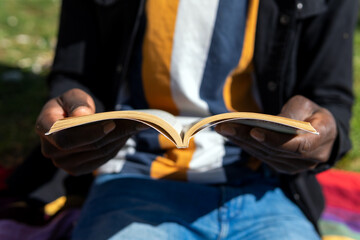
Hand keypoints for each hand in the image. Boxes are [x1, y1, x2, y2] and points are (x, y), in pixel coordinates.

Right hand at [36, 88, 144, 174]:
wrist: (70, 118)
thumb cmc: (72, 104)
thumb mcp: (73, 95)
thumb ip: (77, 102)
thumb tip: (83, 115)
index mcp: (44, 128)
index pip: (65, 138)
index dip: (90, 133)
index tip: (112, 124)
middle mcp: (50, 150)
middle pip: (88, 146)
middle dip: (114, 134)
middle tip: (136, 123)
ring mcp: (64, 163)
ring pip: (98, 154)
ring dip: (119, 140)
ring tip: (137, 127)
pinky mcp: (78, 169)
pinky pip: (101, 160)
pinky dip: (116, 147)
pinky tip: (128, 135)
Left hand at [215, 95, 337, 173]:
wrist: (322, 135)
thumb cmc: (313, 115)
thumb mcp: (307, 106)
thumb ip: (292, 113)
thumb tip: (273, 122)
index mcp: (320, 141)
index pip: (296, 145)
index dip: (274, 140)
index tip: (254, 131)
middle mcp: (306, 160)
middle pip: (272, 150)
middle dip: (246, 137)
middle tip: (223, 126)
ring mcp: (292, 167)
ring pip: (263, 154)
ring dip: (240, 141)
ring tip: (222, 128)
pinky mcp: (280, 167)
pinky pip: (260, 156)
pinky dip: (244, 144)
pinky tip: (229, 135)